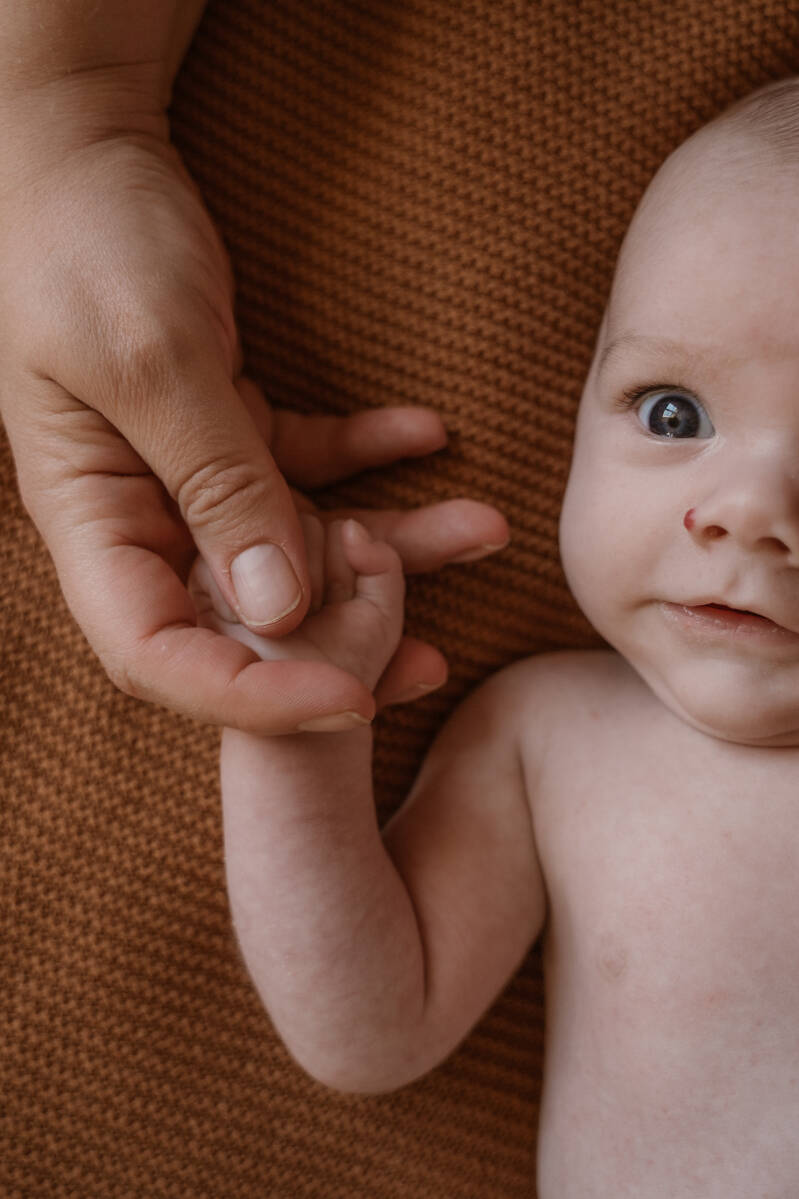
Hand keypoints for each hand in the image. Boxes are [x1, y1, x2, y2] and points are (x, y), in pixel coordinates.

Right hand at [0, 124, 507, 734]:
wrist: (81, 149)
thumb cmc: (80, 242)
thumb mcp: (147, 362)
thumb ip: (216, 484)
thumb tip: (282, 607)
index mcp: (94, 522)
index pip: (160, 657)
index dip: (251, 698)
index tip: (352, 696)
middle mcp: (142, 518)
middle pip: (244, 620)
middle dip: (344, 643)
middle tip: (440, 656)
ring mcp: (191, 476)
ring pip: (299, 542)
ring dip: (391, 542)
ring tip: (483, 528)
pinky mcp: (230, 427)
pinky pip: (313, 463)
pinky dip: (372, 455)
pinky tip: (431, 433)